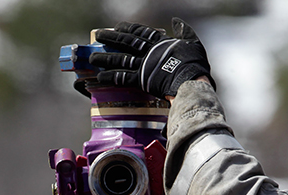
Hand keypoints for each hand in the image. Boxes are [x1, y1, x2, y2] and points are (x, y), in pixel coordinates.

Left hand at [89, 17, 214, 98]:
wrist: (192, 81)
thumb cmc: (195, 64)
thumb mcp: (193, 43)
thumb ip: (185, 32)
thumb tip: (177, 22)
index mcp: (160, 42)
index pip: (140, 32)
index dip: (128, 29)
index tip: (118, 27)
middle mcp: (149, 51)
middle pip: (126, 42)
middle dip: (111, 38)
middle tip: (99, 35)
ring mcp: (144, 65)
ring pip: (120, 59)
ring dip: (105, 58)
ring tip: (93, 57)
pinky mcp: (141, 80)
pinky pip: (122, 78)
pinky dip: (110, 77)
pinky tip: (99, 77)